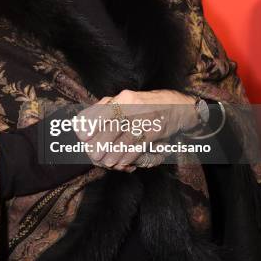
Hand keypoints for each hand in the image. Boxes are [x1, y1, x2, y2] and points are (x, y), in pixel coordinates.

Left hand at [73, 89, 198, 170]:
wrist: (178, 106)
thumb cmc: (146, 105)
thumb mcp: (128, 101)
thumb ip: (108, 108)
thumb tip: (86, 121)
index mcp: (124, 97)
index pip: (104, 110)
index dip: (92, 124)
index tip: (83, 137)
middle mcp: (134, 105)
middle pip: (113, 126)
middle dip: (101, 143)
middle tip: (93, 155)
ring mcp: (146, 117)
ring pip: (125, 138)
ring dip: (114, 153)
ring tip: (107, 162)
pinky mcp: (156, 129)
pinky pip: (139, 144)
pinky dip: (129, 155)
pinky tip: (122, 163)